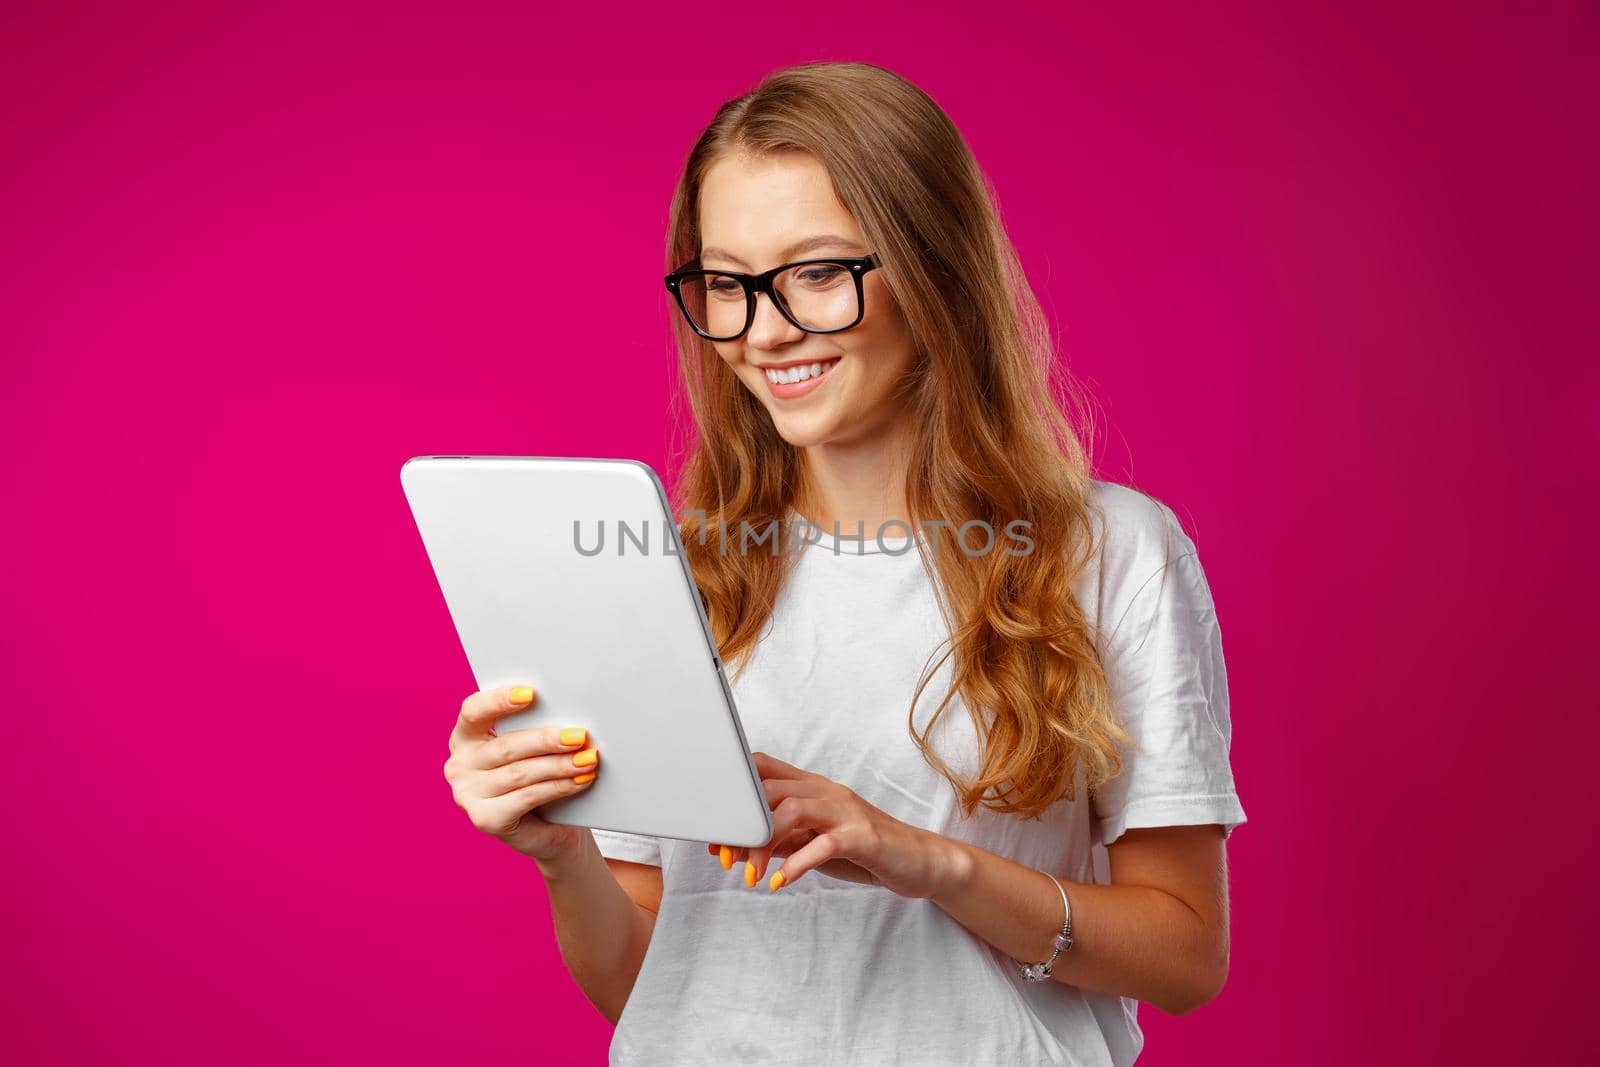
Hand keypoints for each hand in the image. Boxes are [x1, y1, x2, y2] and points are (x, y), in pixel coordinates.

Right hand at [441, 684, 601, 861]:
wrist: (543, 829)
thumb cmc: (536, 776)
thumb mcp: (530, 749)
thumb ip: (535, 728)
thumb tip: (566, 719)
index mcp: (465, 737)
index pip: (473, 711)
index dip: (498, 701)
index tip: (530, 694)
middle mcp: (459, 765)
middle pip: (506, 746)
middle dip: (546, 740)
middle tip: (579, 736)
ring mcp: (467, 795)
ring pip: (520, 772)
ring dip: (559, 765)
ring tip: (588, 759)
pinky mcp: (485, 819)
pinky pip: (527, 797)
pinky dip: (558, 787)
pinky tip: (580, 780)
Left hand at [706, 751, 948, 896]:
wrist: (919, 861)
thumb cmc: (862, 850)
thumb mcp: (812, 842)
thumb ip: (778, 840)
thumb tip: (733, 846)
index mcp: (813, 787)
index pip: (763, 768)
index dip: (731, 793)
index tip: (711, 828)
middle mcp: (828, 791)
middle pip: (770, 789)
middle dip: (740, 824)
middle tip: (725, 857)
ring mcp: (847, 811)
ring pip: (793, 810)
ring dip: (764, 844)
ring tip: (752, 876)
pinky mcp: (864, 837)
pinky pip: (824, 844)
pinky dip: (797, 864)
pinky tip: (780, 883)